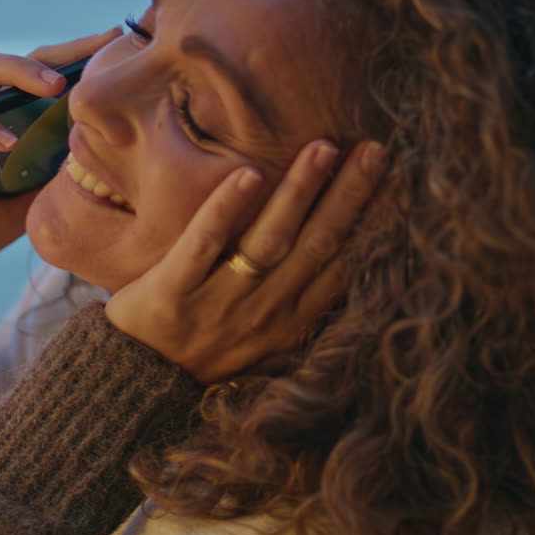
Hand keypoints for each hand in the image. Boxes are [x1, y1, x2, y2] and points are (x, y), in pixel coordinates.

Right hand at [0, 27, 123, 304]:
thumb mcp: (34, 199)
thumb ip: (58, 174)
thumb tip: (108, 155)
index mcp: (12, 115)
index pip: (47, 74)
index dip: (79, 57)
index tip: (116, 41)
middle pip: (20, 59)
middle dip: (59, 55)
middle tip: (93, 58)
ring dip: (21, 73)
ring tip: (55, 88)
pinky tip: (9, 141)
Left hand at [104, 140, 388, 382]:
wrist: (135, 386)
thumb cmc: (203, 352)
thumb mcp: (263, 340)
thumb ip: (299, 303)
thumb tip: (346, 257)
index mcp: (289, 324)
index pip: (341, 266)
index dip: (373, 226)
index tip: (399, 184)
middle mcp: (262, 314)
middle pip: (314, 246)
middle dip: (348, 196)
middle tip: (375, 150)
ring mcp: (217, 304)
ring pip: (268, 241)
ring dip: (299, 193)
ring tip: (324, 148)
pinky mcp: (171, 294)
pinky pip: (203, 245)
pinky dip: (227, 210)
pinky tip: (249, 175)